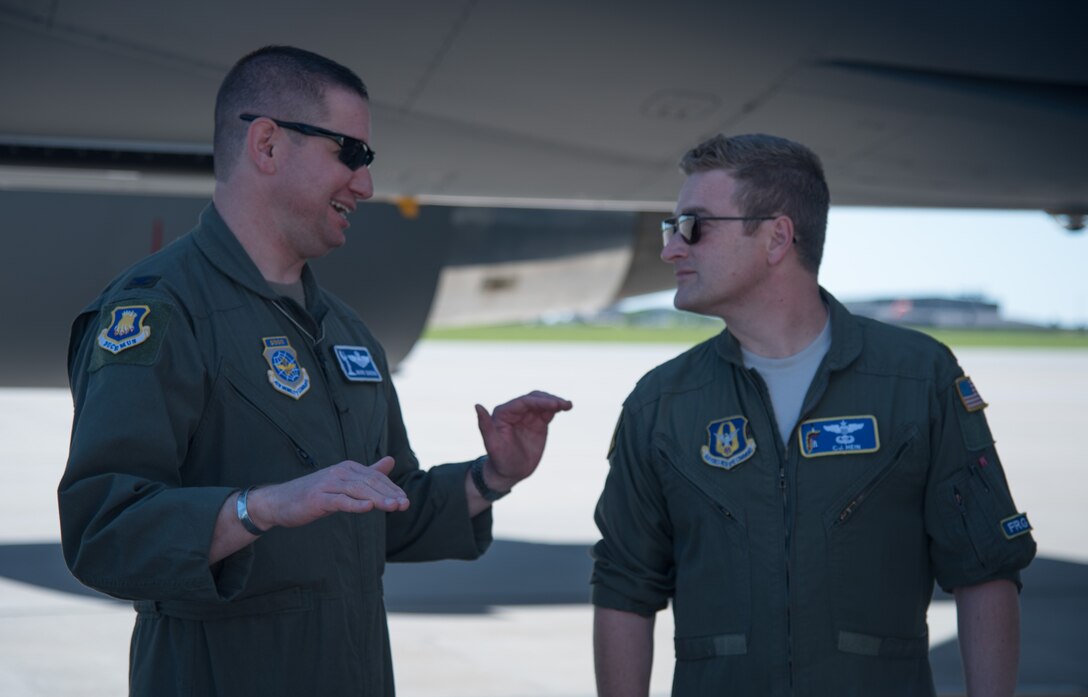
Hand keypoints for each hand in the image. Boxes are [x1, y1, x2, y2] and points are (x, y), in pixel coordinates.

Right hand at [247, 457, 409, 529]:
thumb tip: (391, 460)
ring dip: (378, 498)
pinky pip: (339, 500)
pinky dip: (354, 504)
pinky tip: (368, 507)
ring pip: (358, 490)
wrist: (279, 502)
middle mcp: (339, 472)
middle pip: (370, 482)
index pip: (375, 477)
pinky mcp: (317, 498)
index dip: (391, 488)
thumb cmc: (315, 493)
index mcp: (348, 468)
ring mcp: (328, 484)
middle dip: (389, 493)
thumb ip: (368, 473)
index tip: (405, 501)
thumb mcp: (344, 483)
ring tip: (394, 506)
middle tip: (405, 505)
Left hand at [475, 390, 572, 489]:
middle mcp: (515, 411)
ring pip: (543, 402)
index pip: (524, 402)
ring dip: (555, 402)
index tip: (555, 405)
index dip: (540, 401)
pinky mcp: (538, 422)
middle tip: (564, 405)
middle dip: (549, 400)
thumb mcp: (492, 445)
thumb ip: (485, 425)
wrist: (510, 473)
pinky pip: (549, 412)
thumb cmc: (499, 460)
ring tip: (568, 405)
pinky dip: (558, 408)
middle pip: (535, 399)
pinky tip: (567, 407)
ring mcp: (528, 416)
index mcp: (504, 413)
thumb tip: (477, 405)